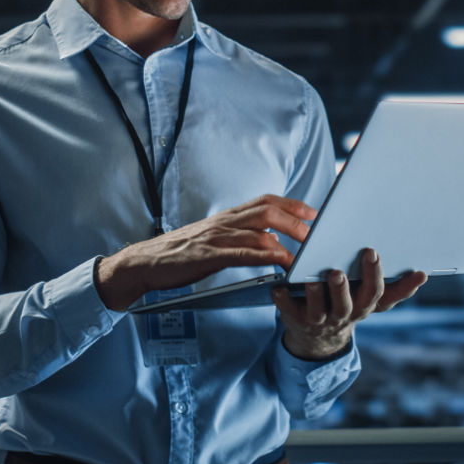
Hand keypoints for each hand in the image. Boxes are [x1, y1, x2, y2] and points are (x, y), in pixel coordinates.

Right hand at [95, 194, 316, 310]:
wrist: (146, 262)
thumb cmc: (180, 253)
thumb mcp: (214, 239)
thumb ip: (240, 238)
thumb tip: (271, 242)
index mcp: (227, 217)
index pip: (265, 201)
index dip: (292, 204)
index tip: (313, 212)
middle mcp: (224, 222)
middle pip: (268, 211)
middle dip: (296, 220)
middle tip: (317, 233)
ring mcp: (216, 238)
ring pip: (259, 231)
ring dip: (287, 239)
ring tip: (306, 251)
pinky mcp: (208, 256)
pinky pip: (242, 253)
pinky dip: (265, 256)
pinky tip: (279, 261)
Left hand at [273, 248, 425, 359]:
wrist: (318, 339)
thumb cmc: (348, 305)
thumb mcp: (372, 300)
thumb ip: (396, 288)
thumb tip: (423, 275)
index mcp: (363, 306)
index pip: (375, 294)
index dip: (375, 275)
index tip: (372, 252)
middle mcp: (343, 315)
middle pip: (347, 305)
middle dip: (343, 289)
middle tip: (338, 272)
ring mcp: (319, 319)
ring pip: (318, 310)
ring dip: (315, 295)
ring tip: (311, 280)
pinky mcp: (295, 320)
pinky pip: (288, 311)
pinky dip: (283, 300)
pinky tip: (278, 288)